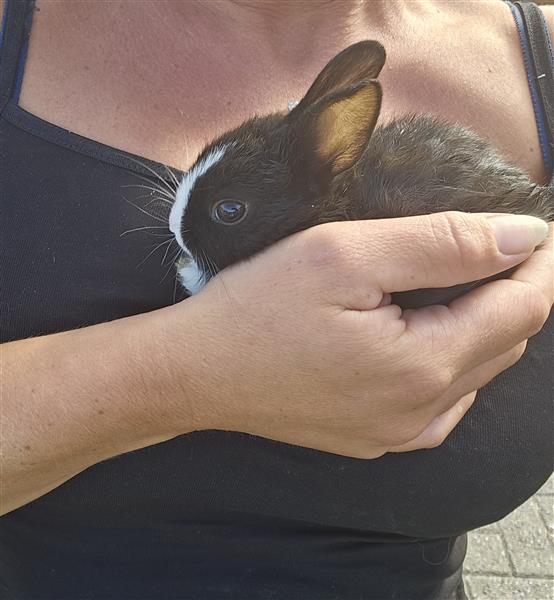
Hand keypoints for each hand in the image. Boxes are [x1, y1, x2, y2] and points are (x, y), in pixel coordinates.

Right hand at [180, 212, 551, 458]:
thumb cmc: (259, 306)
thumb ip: (441, 244)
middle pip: (503, 345)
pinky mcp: (374, 438)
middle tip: (500, 247)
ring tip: (466, 283)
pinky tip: (428, 336)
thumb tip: (521, 237)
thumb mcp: (345, 255)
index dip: (538, 265)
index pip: (519, 311)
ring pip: (475, 374)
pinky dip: (452, 362)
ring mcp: (398, 433)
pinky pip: (442, 402)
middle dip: (513, 292)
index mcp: (422, 368)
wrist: (197, 371)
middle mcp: (421, 413)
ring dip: (484, 326)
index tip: (539, 229)